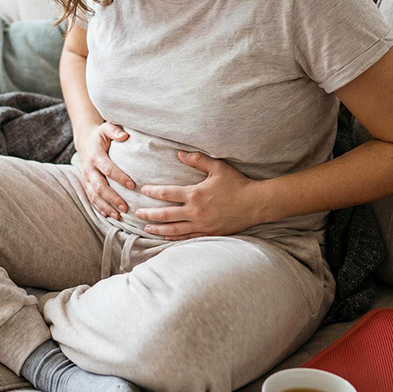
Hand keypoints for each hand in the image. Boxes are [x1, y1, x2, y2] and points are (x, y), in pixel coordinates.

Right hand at [76, 122, 134, 218]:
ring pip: (94, 195)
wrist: (84, 141)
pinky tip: (108, 216)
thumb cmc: (100, 135)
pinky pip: (90, 199)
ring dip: (105, 206)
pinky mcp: (86, 184)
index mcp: (95, 155)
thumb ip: (115, 130)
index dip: (119, 177)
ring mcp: (86, 178)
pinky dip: (99, 208)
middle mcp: (89, 168)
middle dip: (112, 198)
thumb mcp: (106, 128)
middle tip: (125, 207)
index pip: (107, 168)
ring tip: (118, 216)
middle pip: (99, 186)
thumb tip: (125, 136)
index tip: (132, 185)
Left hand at [136, 152, 263, 239]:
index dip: (152, 192)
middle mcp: (195, 212)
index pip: (167, 194)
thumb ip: (197, 160)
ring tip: (146, 228)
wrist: (255, 204)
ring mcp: (201, 225)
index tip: (142, 190)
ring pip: (174, 229)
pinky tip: (165, 236)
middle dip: (149, 214)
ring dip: (158, 228)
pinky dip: (174, 237)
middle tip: (136, 213)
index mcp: (195, 194)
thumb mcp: (218, 167)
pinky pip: (187, 237)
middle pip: (165, 215)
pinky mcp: (209, 233)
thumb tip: (179, 154)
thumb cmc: (237, 184)